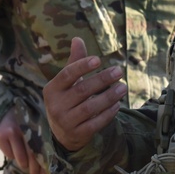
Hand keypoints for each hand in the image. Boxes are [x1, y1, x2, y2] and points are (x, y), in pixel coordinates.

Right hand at [0, 108, 46, 173]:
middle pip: (33, 156)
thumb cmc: (22, 122)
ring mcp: (12, 131)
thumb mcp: (33, 125)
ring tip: (25, 163)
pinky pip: (10, 156)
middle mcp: (25, 127)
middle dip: (35, 170)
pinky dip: (12, 156)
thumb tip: (49, 164)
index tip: (47, 172)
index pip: (44, 148)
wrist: (1, 111)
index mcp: (37, 124)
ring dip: (24, 165)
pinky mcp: (1, 137)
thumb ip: (41, 139)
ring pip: (22, 159)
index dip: (46, 163)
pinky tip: (12, 149)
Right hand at [43, 37, 125, 151]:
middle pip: (81, 91)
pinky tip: (117, 105)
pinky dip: (108, 114)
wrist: (61, 131)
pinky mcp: (77, 134)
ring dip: (108, 97)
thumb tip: (77, 39)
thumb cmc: (67, 98)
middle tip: (118, 71)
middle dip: (102, 80)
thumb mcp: (66, 82)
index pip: (67, 74)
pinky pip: (95, 124)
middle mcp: (56, 105)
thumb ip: (74, 62)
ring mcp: (65, 121)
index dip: (82, 66)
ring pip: (90, 108)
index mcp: (52, 89)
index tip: (98, 60)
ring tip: (122, 88)